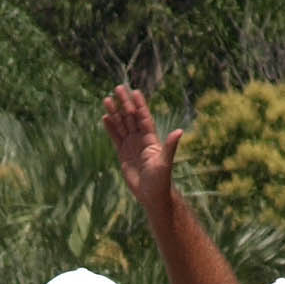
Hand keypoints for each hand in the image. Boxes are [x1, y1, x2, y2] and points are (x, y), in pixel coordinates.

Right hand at [102, 85, 179, 208]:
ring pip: (121, 125)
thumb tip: (179, 132)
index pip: (144, 118)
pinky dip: (110, 128)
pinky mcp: (123, 154)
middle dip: (124, 103)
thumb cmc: (161, 180)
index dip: (140, 105)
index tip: (135, 91)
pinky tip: (105, 117)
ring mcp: (131, 146)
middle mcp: (141, 139)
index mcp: (151, 139)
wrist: (151, 195)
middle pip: (131, 117)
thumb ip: (170, 145)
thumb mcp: (165, 162)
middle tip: (118, 88)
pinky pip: (115, 138)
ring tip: (107, 99)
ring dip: (115, 112)